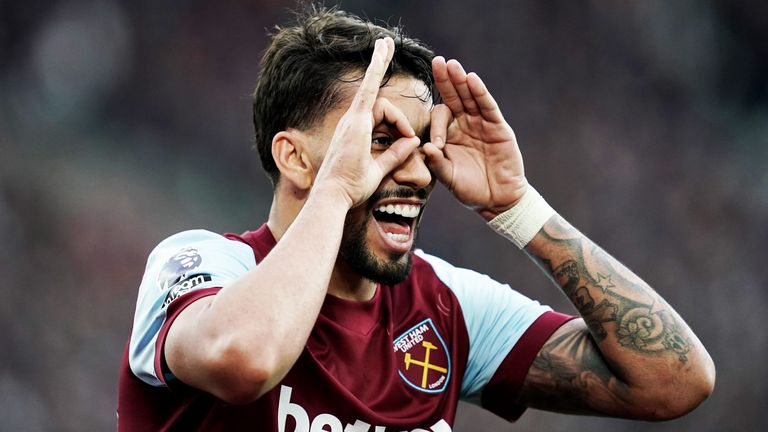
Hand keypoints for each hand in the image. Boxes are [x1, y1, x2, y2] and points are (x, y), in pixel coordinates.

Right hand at [313, 37, 420, 207]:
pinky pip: (368, 89)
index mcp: (355, 133)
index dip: (392, 112)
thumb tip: (413, 142)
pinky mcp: (356, 121)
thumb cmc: (351, 188)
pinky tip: (382, 48)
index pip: (373, 107)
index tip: (405, 127)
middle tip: (386, 41)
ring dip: (398, 118)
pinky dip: (376, 69)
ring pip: (381, 104)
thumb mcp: (379, 170)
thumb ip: (395, 155)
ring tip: (406, 139)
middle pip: (376, 97)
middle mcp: (351, 122)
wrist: (334, 196)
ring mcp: (352, 120)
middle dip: (379, 63)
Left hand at [424, 57, 527, 219]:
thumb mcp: (449, 178)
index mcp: (449, 134)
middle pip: (453, 97)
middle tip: (436, 61)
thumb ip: (437, 163)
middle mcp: (464, 125)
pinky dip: (480, 93)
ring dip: (461, 81)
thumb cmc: (470, 190)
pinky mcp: (498, 127)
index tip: (438, 145)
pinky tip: (471, 79)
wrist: (498, 200)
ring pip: (470, 97)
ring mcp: (481, 124)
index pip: (439, 118)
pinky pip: (487, 107)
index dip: (436, 127)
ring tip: (452, 64)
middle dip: (445, 80)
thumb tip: (425, 148)